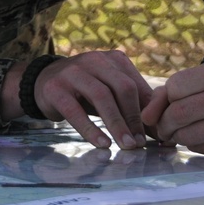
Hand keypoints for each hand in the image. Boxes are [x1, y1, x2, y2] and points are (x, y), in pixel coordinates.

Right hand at [32, 51, 152, 149]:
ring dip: (117, 124)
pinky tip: (102, 143)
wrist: (43, 81)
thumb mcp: (110, 91)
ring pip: (101, 97)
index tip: (157, 134)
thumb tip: (160, 131)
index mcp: (114, 59)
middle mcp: (94, 60)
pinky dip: (90, 129)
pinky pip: (75, 111)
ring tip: (126, 145)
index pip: (137, 84)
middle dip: (134, 118)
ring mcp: (73, 72)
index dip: (149, 110)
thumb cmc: (85, 90)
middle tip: (140, 143)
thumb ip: (133, 105)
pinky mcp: (55, 88)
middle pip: (123, 88)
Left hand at [140, 63, 203, 155]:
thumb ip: (175, 90)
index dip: (164, 99)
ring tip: (179, 133)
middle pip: (178, 113)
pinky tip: (201, 138)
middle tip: (164, 128)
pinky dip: (194, 145)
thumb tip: (145, 115)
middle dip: (164, 123)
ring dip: (177, 137)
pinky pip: (202, 148)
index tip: (165, 106)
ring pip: (188, 134)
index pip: (175, 87)